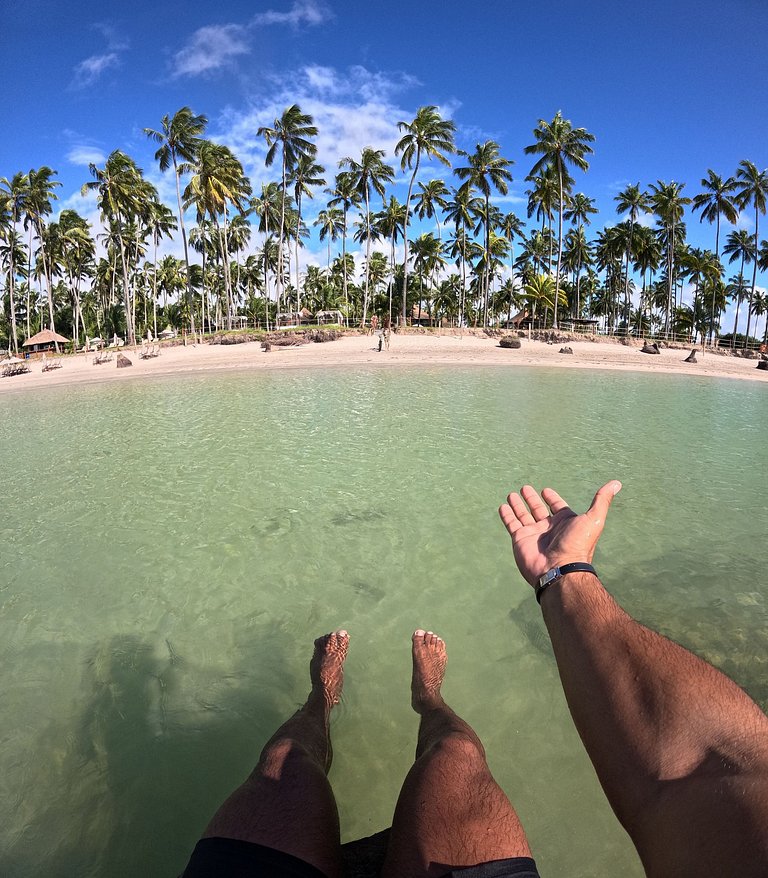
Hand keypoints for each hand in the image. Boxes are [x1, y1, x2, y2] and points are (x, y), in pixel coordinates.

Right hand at [499, 481, 621, 586]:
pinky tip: (503, 506)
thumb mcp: (593, 519)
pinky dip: (507, 515)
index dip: (552, 498)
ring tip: (512, 494)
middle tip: (526, 488)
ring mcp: (533, 533)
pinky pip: (511, 523)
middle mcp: (549, 528)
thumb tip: (617, 483)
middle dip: (532, 499)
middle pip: (538, 509)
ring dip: (518, 505)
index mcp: (565, 522)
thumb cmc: (577, 545)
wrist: (559, 570)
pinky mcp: (520, 539)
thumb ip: (601, 500)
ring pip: (523, 515)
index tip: (546, 491)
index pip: (557, 506)